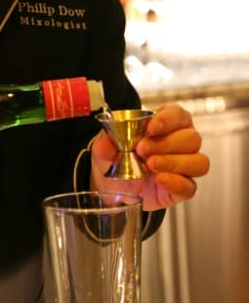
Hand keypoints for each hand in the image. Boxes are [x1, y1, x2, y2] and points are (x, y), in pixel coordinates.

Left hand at [90, 104, 209, 210]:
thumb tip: (106, 143)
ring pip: (199, 161)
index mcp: (167, 124)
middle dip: (166, 143)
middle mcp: (181, 144)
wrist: (112, 187)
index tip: (151, 127)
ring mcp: (185, 167)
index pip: (179, 114)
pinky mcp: (182, 188)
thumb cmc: (116, 159)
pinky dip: (177, 183)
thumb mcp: (104, 147)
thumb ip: (104, 143)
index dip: (168, 119)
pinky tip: (160, 180)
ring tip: (150, 165)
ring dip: (173, 162)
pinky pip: (190, 186)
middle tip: (142, 150)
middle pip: (192, 138)